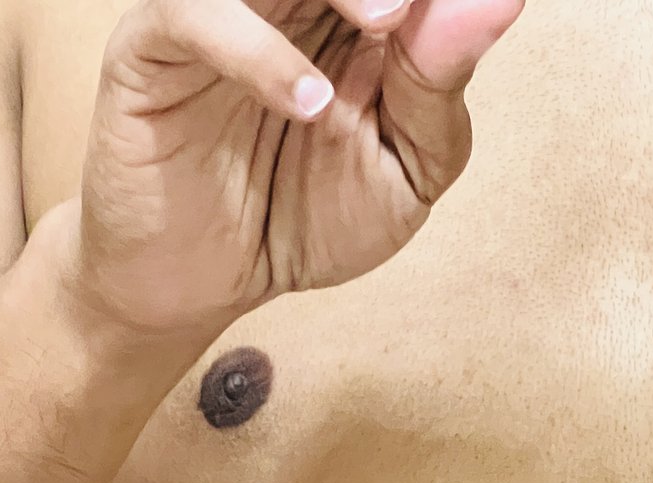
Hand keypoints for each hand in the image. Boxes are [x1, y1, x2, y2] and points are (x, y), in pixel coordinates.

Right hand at [62, 0, 521, 344]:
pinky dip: (256, 51)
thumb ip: (439, 89)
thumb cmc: (310, 218)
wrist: (210, 285)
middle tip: (416, 5)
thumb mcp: (404, 171)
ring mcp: (219, 11)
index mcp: (353, 10)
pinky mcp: (154, 46)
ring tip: (387, 21)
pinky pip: (193, 14)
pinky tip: (311, 103)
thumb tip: (498, 2)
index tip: (467, 14)